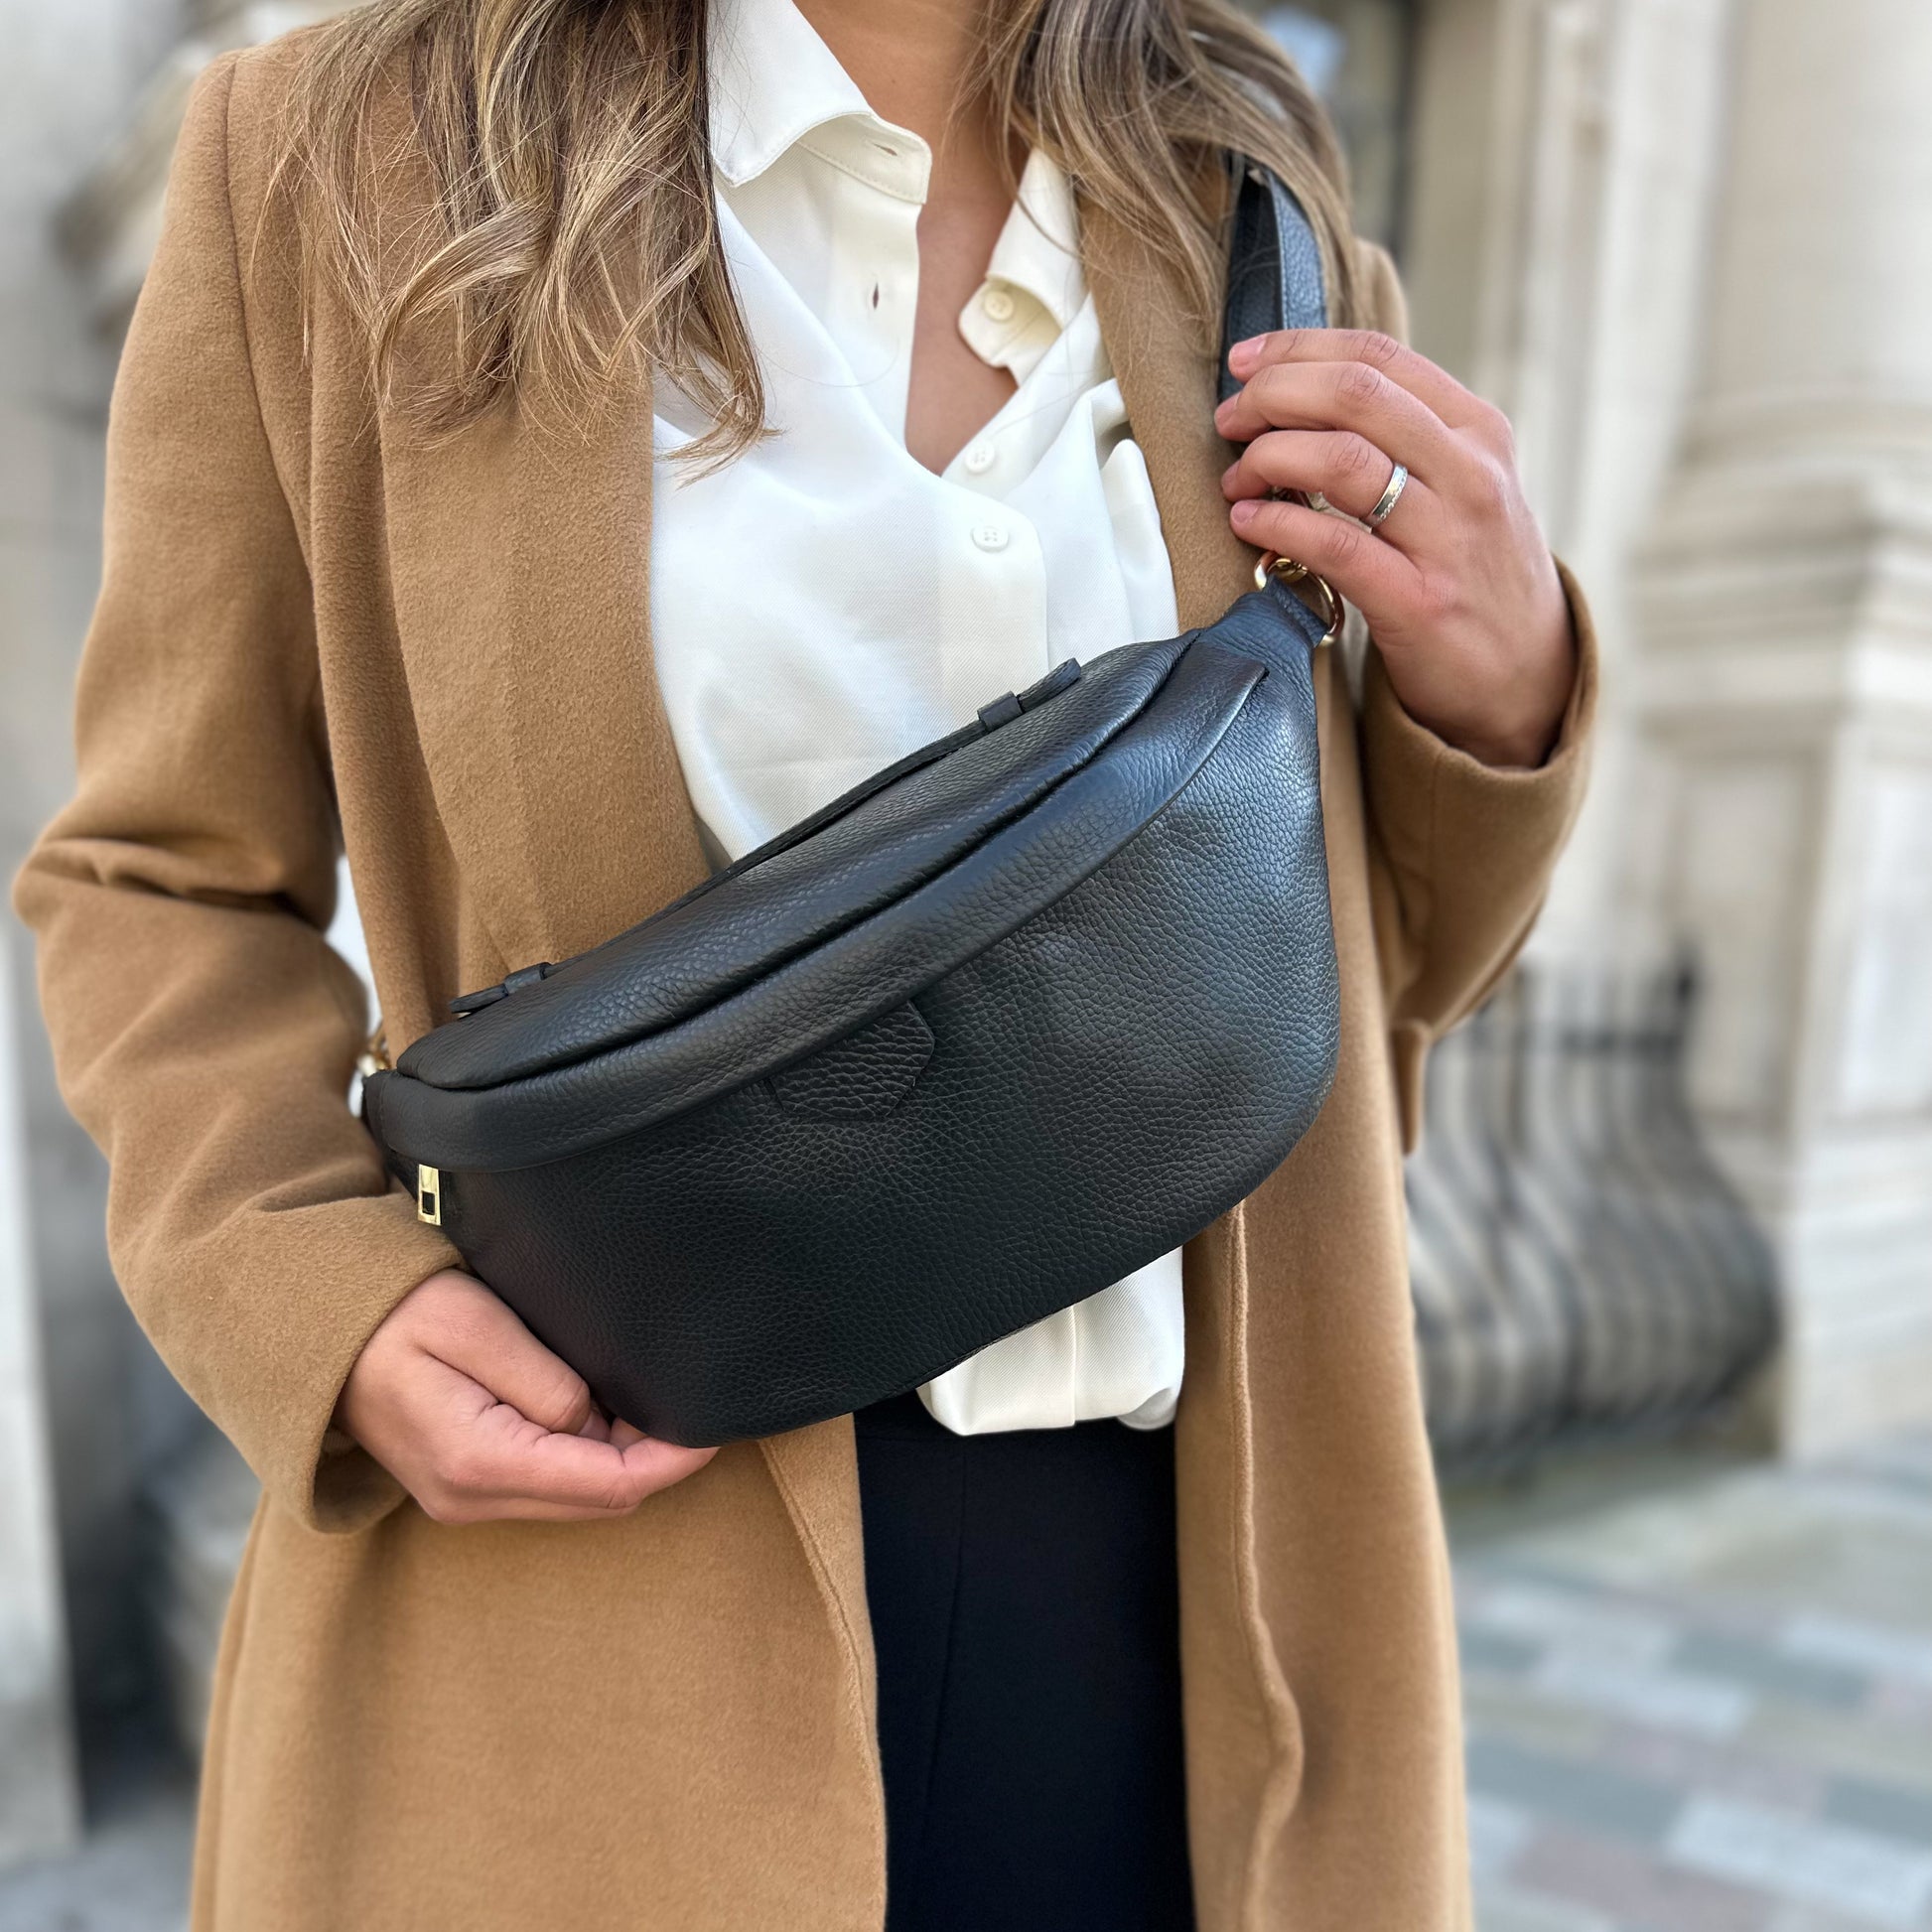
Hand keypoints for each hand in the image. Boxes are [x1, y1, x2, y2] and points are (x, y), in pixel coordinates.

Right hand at [337, 1270, 714, 1523]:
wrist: (313, 1332)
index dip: (672, 1459)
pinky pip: (549, 1484)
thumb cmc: (391, 1314)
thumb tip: (598, 1421)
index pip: (608, 1484)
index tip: (715, 1426)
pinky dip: (590, 1457)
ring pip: (578, 1497)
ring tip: (658, 1402)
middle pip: (600, 1501)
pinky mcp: (465, 1483)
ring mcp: (466, 1498)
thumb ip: (546, 1380)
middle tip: (696, 1405)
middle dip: (657, 1461)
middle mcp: (473, 1497)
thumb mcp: (475, 1325)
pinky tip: (608, 1413)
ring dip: (624, 1459)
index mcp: (479, 1462)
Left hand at [1216, 329, 1574, 769]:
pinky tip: (1249, 523)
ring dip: (1268, 459)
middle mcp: (1470, 474)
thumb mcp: (1463, 485)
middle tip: (1231, 419)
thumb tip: (1300, 393)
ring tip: (1237, 478)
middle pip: (1356, 394)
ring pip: (1342, 461)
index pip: (1379, 357)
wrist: (1526, 676)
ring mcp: (1448, 539)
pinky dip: (1278, 526)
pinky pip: (1336, 546)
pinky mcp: (1419, 603)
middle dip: (1274, 395)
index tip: (1245, 361)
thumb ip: (1403, 437)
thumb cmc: (1472, 572)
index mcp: (1477, 431)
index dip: (1298, 349)